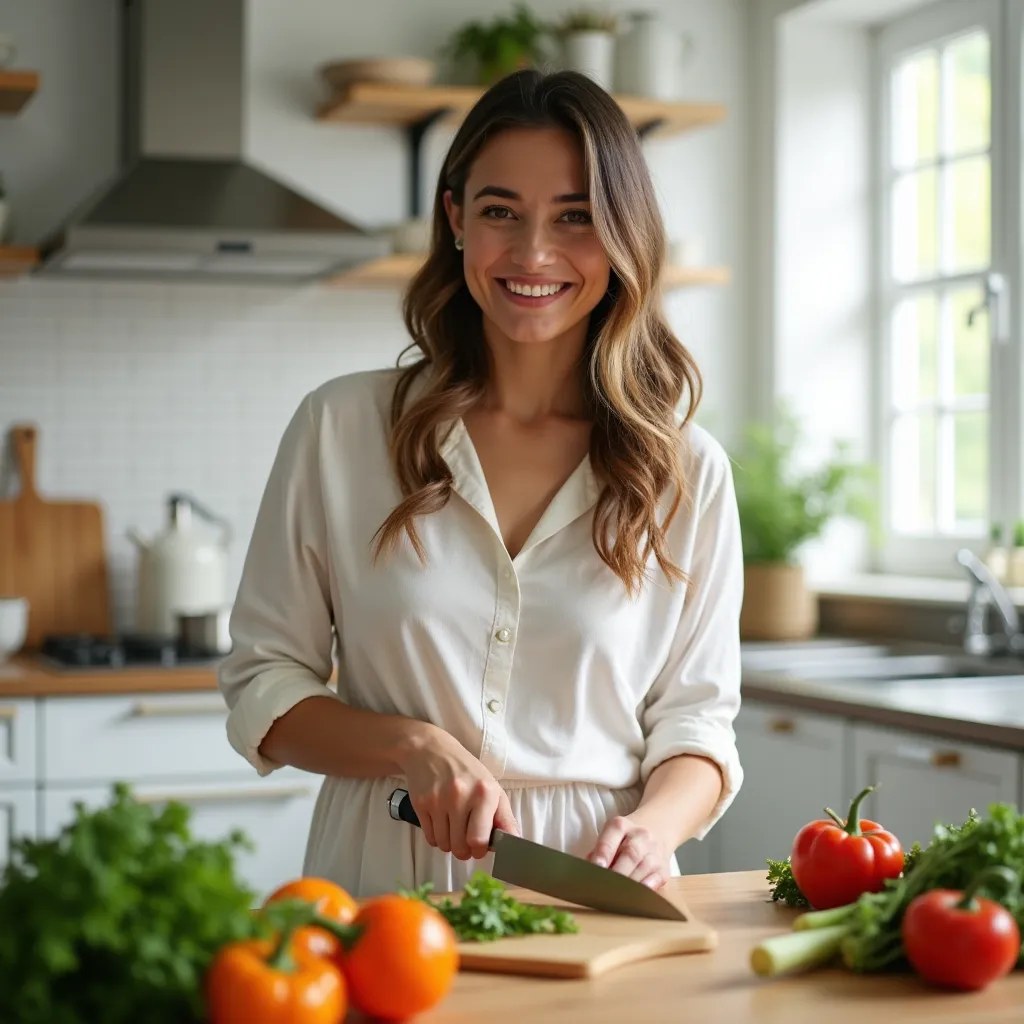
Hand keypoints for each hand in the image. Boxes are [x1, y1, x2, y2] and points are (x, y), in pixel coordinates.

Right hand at [399, 723, 519, 860]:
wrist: (432, 751)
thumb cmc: (467, 772)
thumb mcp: (492, 788)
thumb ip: (504, 817)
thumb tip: (514, 842)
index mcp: (484, 793)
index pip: (479, 839)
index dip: (479, 850)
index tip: (479, 846)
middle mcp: (461, 796)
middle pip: (460, 847)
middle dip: (464, 850)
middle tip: (465, 839)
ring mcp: (438, 800)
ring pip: (444, 845)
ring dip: (449, 843)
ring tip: (452, 828)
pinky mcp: (420, 804)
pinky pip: (430, 838)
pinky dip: (436, 837)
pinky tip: (440, 822)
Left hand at [586, 815, 670, 889]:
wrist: (656, 829)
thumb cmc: (624, 839)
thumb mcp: (610, 836)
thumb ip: (598, 852)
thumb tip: (587, 869)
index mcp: (622, 825)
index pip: (613, 833)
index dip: (604, 851)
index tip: (596, 867)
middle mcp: (641, 835)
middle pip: (630, 853)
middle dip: (617, 873)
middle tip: (603, 888)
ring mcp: (655, 851)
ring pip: (644, 867)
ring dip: (629, 884)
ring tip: (616, 897)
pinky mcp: (664, 868)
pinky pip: (656, 879)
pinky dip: (646, 889)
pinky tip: (636, 897)